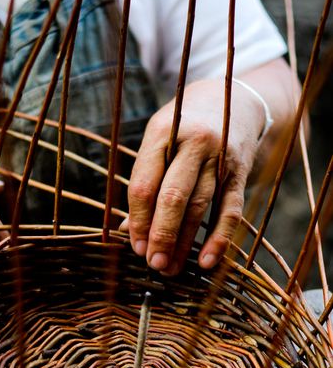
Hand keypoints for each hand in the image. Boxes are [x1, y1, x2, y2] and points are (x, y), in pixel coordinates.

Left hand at [125, 78, 265, 274]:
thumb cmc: (183, 129)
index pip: (144, 184)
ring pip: (199, 206)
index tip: (135, 247)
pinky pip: (230, 210)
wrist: (235, 99)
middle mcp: (192, 142)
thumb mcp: (158, 142)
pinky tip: (206, 262)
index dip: (138, 220)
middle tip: (153, 264)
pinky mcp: (240, 171)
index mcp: (161, 133)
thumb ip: (144, 182)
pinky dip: (219, 238)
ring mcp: (219, 156)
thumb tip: (127, 231)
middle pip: (172, 197)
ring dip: (185, 242)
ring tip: (172, 268)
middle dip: (161, 235)